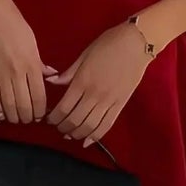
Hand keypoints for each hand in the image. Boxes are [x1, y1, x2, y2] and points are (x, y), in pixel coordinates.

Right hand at [0, 0, 57, 124]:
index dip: (40, 110)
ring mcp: (0, 74)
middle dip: (28, 117)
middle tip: (29, 120)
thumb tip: (49, 76)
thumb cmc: (14, 23)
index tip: (41, 115)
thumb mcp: (32, 41)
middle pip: (24, 104)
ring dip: (14, 116)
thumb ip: (39, 63)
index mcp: (32, 64)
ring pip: (9, 104)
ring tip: (17, 120)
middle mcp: (17, 72)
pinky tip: (1, 114)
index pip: (39, 96)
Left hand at [47, 21, 150, 146]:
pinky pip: (106, 125)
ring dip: (77, 134)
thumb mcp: (84, 55)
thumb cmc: (108, 44)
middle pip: (75, 120)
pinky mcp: (120, 105)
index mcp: (82, 81)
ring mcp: (108, 101)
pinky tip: (87, 141)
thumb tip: (51, 82)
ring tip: (70, 134)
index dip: (54, 117)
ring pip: (89, 126)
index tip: (49, 119)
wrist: (136, 44)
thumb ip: (68, 73)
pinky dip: (95, 136)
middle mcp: (94, 95)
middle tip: (58, 128)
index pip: (63, 107)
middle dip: (63, 127)